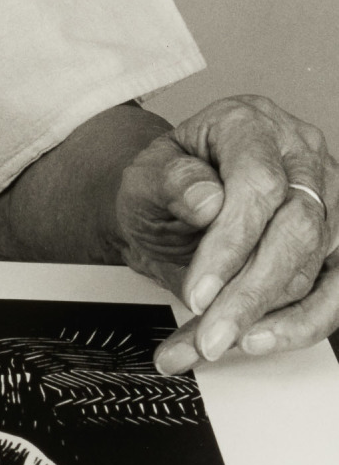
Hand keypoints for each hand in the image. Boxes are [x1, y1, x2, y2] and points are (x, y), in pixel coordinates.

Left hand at [112, 95, 338, 372]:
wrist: (172, 205)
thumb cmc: (162, 184)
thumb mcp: (145, 176)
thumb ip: (169, 182)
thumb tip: (208, 201)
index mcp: (250, 123)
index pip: (258, 184)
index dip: (231, 244)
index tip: (197, 292)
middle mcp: (300, 154)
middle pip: (297, 229)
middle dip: (251, 293)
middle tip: (209, 334)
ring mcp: (328, 198)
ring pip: (316, 267)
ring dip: (266, 317)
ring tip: (214, 342)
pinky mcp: (337, 242)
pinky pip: (335, 293)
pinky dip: (297, 327)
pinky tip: (257, 341)